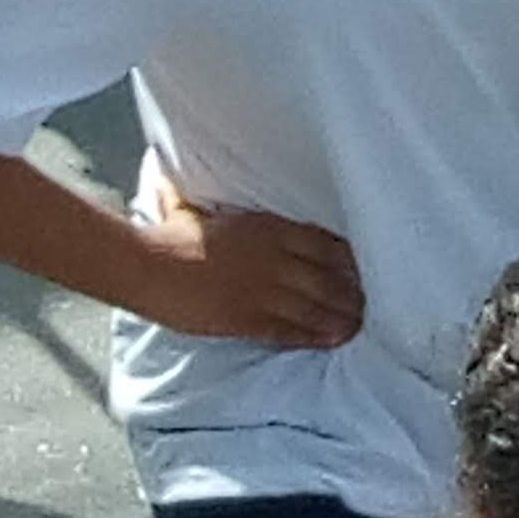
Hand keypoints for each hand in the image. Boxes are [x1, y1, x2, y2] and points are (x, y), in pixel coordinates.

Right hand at [134, 196, 365, 346]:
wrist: (146, 266)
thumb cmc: (172, 234)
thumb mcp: (216, 209)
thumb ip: (230, 202)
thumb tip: (216, 177)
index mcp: (270, 228)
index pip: (326, 243)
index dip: (349, 259)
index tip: (365, 268)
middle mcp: (275, 259)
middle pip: (329, 278)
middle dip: (353, 293)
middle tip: (371, 303)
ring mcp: (264, 291)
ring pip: (317, 307)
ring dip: (342, 318)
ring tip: (359, 326)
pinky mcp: (249, 319)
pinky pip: (292, 330)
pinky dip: (315, 335)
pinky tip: (333, 340)